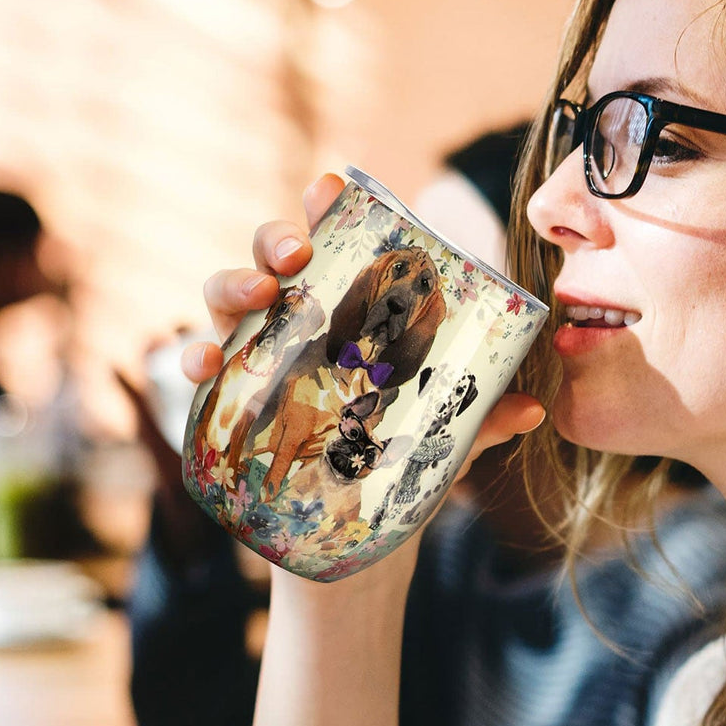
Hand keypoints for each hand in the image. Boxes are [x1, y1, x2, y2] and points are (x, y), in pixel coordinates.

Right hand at [181, 174, 545, 465]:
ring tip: (259, 295)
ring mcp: (260, 357)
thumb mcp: (450, 439)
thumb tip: (532, 408)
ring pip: (227, 298)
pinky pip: (200, 368)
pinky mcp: (231, 402)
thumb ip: (484, 419)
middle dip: (276, 240)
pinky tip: (204, 365)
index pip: (337, 244)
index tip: (329, 186)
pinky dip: (193, 357)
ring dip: (233, 284)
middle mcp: (299, 321)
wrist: (359, 539)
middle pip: (273, 258)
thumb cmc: (403, 464)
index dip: (326, 207)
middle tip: (297, 256)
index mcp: (351, 312)